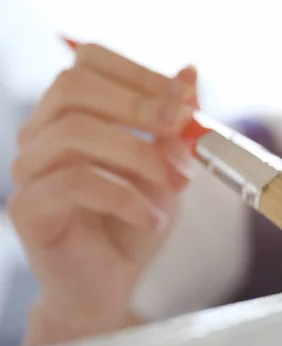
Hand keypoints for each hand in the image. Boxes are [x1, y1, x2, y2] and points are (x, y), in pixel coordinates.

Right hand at [8, 43, 198, 345]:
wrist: (109, 282)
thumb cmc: (136, 219)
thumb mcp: (168, 166)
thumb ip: (174, 124)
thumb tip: (190, 72)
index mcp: (72, 114)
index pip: (86, 63)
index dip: (136, 72)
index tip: (183, 97)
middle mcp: (42, 134)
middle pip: (73, 87)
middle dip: (137, 104)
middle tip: (182, 127)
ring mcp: (29, 170)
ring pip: (74, 132)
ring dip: (139, 153)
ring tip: (177, 182)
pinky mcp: (28, 209)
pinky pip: (73, 183)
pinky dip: (125, 197)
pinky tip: (153, 218)